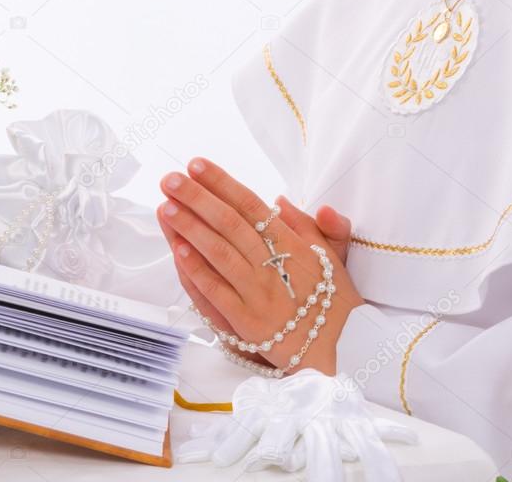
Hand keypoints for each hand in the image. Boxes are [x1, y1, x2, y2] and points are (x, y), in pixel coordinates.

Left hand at [158, 158, 365, 375]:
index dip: (222, 183)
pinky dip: (197, 271)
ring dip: (190, 228)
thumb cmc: (334, 297)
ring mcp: (259, 292)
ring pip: (220, 253)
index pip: (250, 205)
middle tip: (171, 179)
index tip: (197, 165)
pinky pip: (217, 293)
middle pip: (230, 223)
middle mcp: (273, 263)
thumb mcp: (331, 252)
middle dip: (198, 198)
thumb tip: (280, 199)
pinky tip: (178, 251)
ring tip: (166, 207)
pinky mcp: (248, 321)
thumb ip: (306, 223)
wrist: (345, 346)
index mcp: (291, 242)